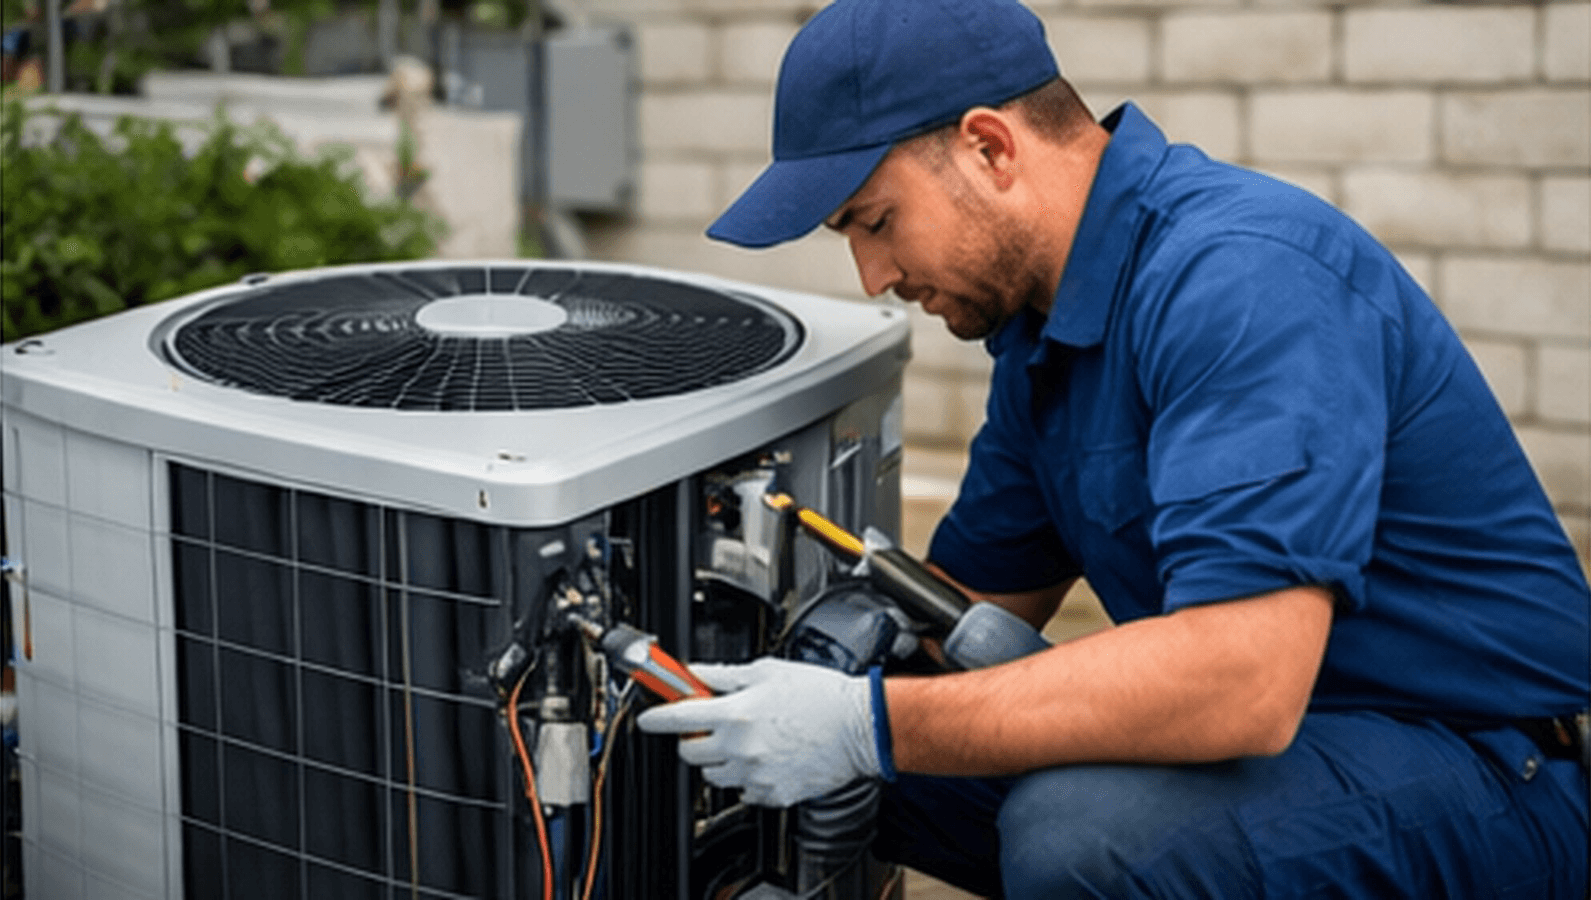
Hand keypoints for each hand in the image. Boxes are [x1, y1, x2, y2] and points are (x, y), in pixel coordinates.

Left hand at [635, 658, 881, 806]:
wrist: (859, 727)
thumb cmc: (820, 695)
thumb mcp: (767, 671)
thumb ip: (724, 674)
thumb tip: (695, 674)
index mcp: (736, 713)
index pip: (678, 718)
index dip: (656, 719)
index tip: (649, 719)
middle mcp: (740, 747)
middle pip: (690, 752)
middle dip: (693, 738)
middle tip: (711, 725)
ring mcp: (755, 775)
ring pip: (714, 776)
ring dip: (719, 759)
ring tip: (746, 741)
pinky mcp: (772, 794)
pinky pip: (743, 791)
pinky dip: (747, 777)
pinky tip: (766, 758)